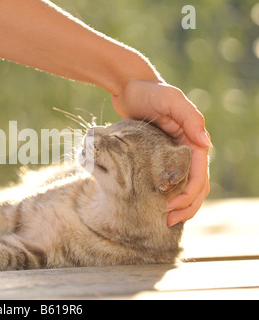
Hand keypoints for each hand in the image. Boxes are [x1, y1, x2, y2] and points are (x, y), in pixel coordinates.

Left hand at [111, 79, 210, 225]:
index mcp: (193, 140)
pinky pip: (168, 180)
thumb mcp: (171, 100)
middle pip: (196, 185)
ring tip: (165, 220)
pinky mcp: (157, 156)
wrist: (130, 87)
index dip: (190, 193)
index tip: (172, 206)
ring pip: (184, 186)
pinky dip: (167, 195)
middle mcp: (186, 149)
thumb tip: (206, 144)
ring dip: (180, 205)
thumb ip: (189, 118)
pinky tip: (157, 206)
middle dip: (187, 205)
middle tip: (168, 221)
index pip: (199, 174)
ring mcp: (172, 154)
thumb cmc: (151, 92)